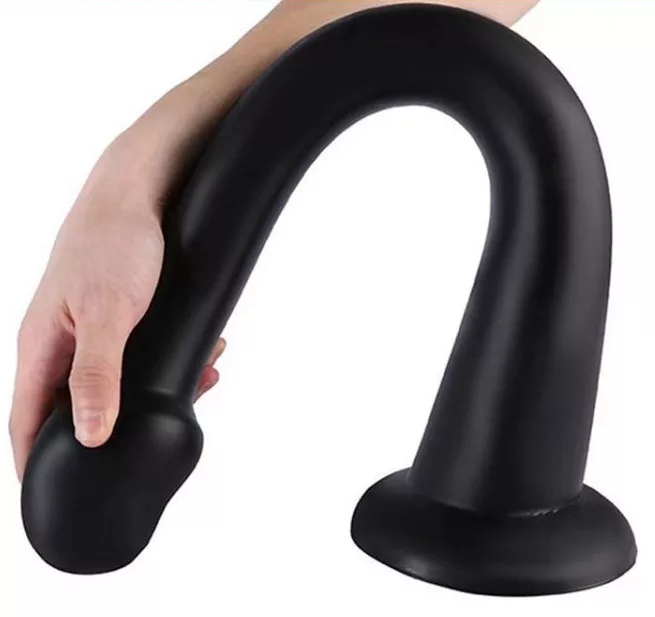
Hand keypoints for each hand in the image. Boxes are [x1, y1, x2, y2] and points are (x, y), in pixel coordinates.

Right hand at [9, 148, 225, 480]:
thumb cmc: (114, 242)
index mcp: (41, 345)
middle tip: (153, 436)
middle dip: (113, 426)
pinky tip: (201, 358)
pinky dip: (170, 361)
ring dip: (152, 390)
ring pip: (116, 377)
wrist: (141, 188)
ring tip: (196, 386)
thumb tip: (90, 434)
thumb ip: (97, 374)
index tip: (53, 492)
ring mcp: (91, 327)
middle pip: (76, 404)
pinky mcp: (122, 312)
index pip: (26, 418)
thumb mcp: (108, 313)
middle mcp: (63, 341)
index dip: (36, 459)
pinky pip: (140, 351)